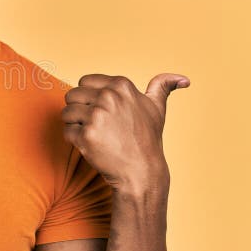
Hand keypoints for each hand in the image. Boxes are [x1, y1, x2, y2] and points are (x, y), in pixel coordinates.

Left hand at [61, 73, 189, 192]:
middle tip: (97, 126)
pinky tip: (92, 146)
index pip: (84, 81)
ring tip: (95, 135)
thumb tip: (184, 79)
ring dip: (75, 125)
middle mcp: (108, 97)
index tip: (102, 111)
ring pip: (66, 112)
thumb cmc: (147, 139)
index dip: (89, 97)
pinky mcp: (86, 135)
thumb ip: (163, 87)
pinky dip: (74, 140)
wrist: (141, 172)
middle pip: (72, 95)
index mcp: (121, 86)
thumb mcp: (157, 109)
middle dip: (79, 111)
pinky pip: (66, 130)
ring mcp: (97, 116)